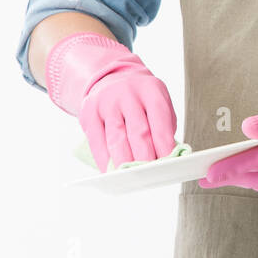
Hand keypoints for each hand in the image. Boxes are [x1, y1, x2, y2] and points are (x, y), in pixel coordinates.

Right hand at [46, 32, 177, 172]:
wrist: (112, 79)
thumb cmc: (141, 99)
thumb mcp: (158, 102)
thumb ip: (164, 126)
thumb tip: (168, 157)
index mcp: (151, 90)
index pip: (160, 120)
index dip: (164, 145)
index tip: (168, 163)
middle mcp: (128, 94)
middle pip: (138, 131)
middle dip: (146, 157)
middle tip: (151, 175)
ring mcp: (107, 102)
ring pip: (116, 139)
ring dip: (125, 162)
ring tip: (132, 178)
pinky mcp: (89, 113)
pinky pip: (97, 142)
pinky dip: (104, 160)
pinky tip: (111, 172)